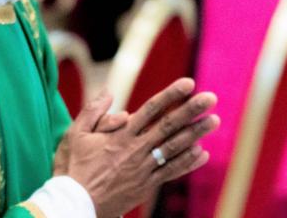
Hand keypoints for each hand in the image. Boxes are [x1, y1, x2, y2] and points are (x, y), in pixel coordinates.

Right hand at [54, 78, 218, 217]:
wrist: (75, 202)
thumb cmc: (72, 167)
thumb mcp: (74, 134)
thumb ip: (92, 111)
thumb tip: (109, 92)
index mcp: (119, 135)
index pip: (150, 110)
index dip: (170, 95)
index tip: (188, 84)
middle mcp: (136, 150)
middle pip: (168, 126)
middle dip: (191, 110)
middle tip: (211, 98)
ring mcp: (143, 169)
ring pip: (174, 148)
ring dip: (196, 133)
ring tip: (214, 121)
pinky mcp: (145, 186)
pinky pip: (170, 171)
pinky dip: (187, 162)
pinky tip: (201, 153)